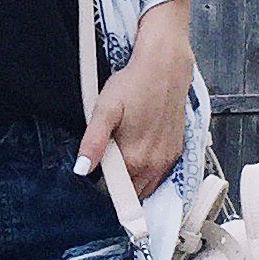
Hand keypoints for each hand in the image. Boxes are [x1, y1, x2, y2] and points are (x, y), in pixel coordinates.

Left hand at [76, 16, 192, 202]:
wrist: (166, 66)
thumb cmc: (134, 83)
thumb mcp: (105, 109)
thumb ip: (93, 142)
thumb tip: (81, 168)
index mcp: (135, 158)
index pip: (113, 191)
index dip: (100, 184)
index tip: (95, 169)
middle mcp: (154, 164)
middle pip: (131, 193)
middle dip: (116, 184)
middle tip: (106, 160)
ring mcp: (168, 159)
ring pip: (147, 186)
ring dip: (133, 180)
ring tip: (122, 154)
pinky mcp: (177, 151)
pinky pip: (160, 175)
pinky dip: (148, 171)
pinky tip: (139, 150)